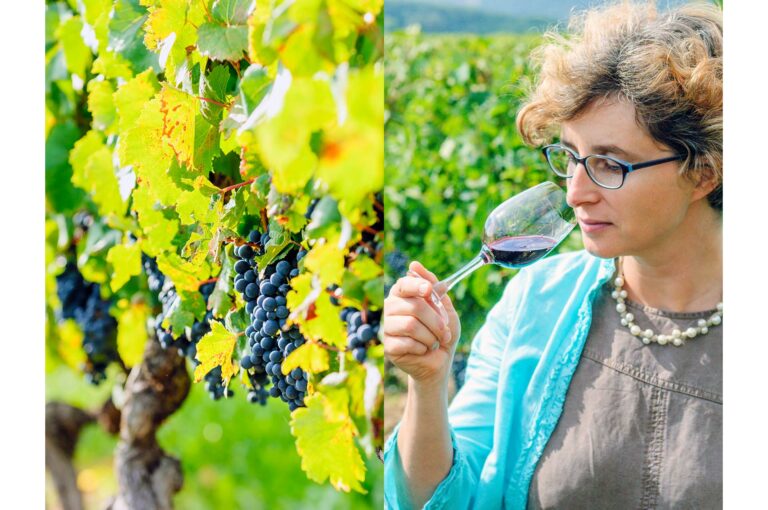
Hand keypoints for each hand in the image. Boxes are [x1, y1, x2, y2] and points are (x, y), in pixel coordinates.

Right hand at [383, 261, 460, 384]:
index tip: (428, 290)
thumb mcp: (444, 307)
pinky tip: (423, 350)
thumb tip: (414, 264)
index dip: (416, 285)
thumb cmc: (441, 332)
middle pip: (414, 306)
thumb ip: (433, 286)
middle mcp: (390, 309)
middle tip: (444, 332)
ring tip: (435, 342)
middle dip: (435, 321)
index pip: (404, 284)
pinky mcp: (388, 347)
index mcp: (403, 296)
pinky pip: (407, 343)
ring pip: (411, 325)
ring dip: (431, 336)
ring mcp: (387, 328)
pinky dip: (423, 347)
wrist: (439, 361)